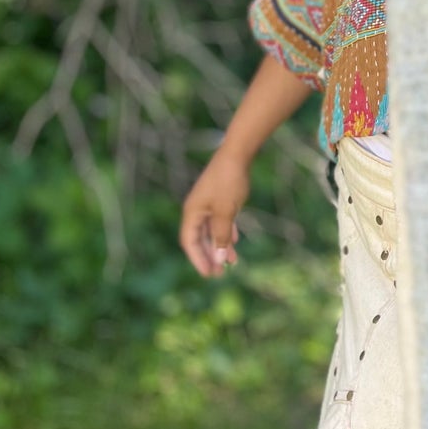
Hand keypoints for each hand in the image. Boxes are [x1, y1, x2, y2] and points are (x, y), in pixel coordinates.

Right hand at [180, 144, 249, 277]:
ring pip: (212, 231)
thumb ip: (221, 236)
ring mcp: (208, 204)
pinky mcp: (219, 199)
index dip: (198, 260)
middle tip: (219, 274)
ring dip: (220, 247)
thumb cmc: (229, 182)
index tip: (209, 274)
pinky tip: (235, 243)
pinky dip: (226, 233)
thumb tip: (218, 259)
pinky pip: (220, 222)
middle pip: (200, 239)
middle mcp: (197, 209)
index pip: (190, 242)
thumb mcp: (225, 212)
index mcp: (192, 213)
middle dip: (210, 257)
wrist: (237, 154)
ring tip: (232, 262)